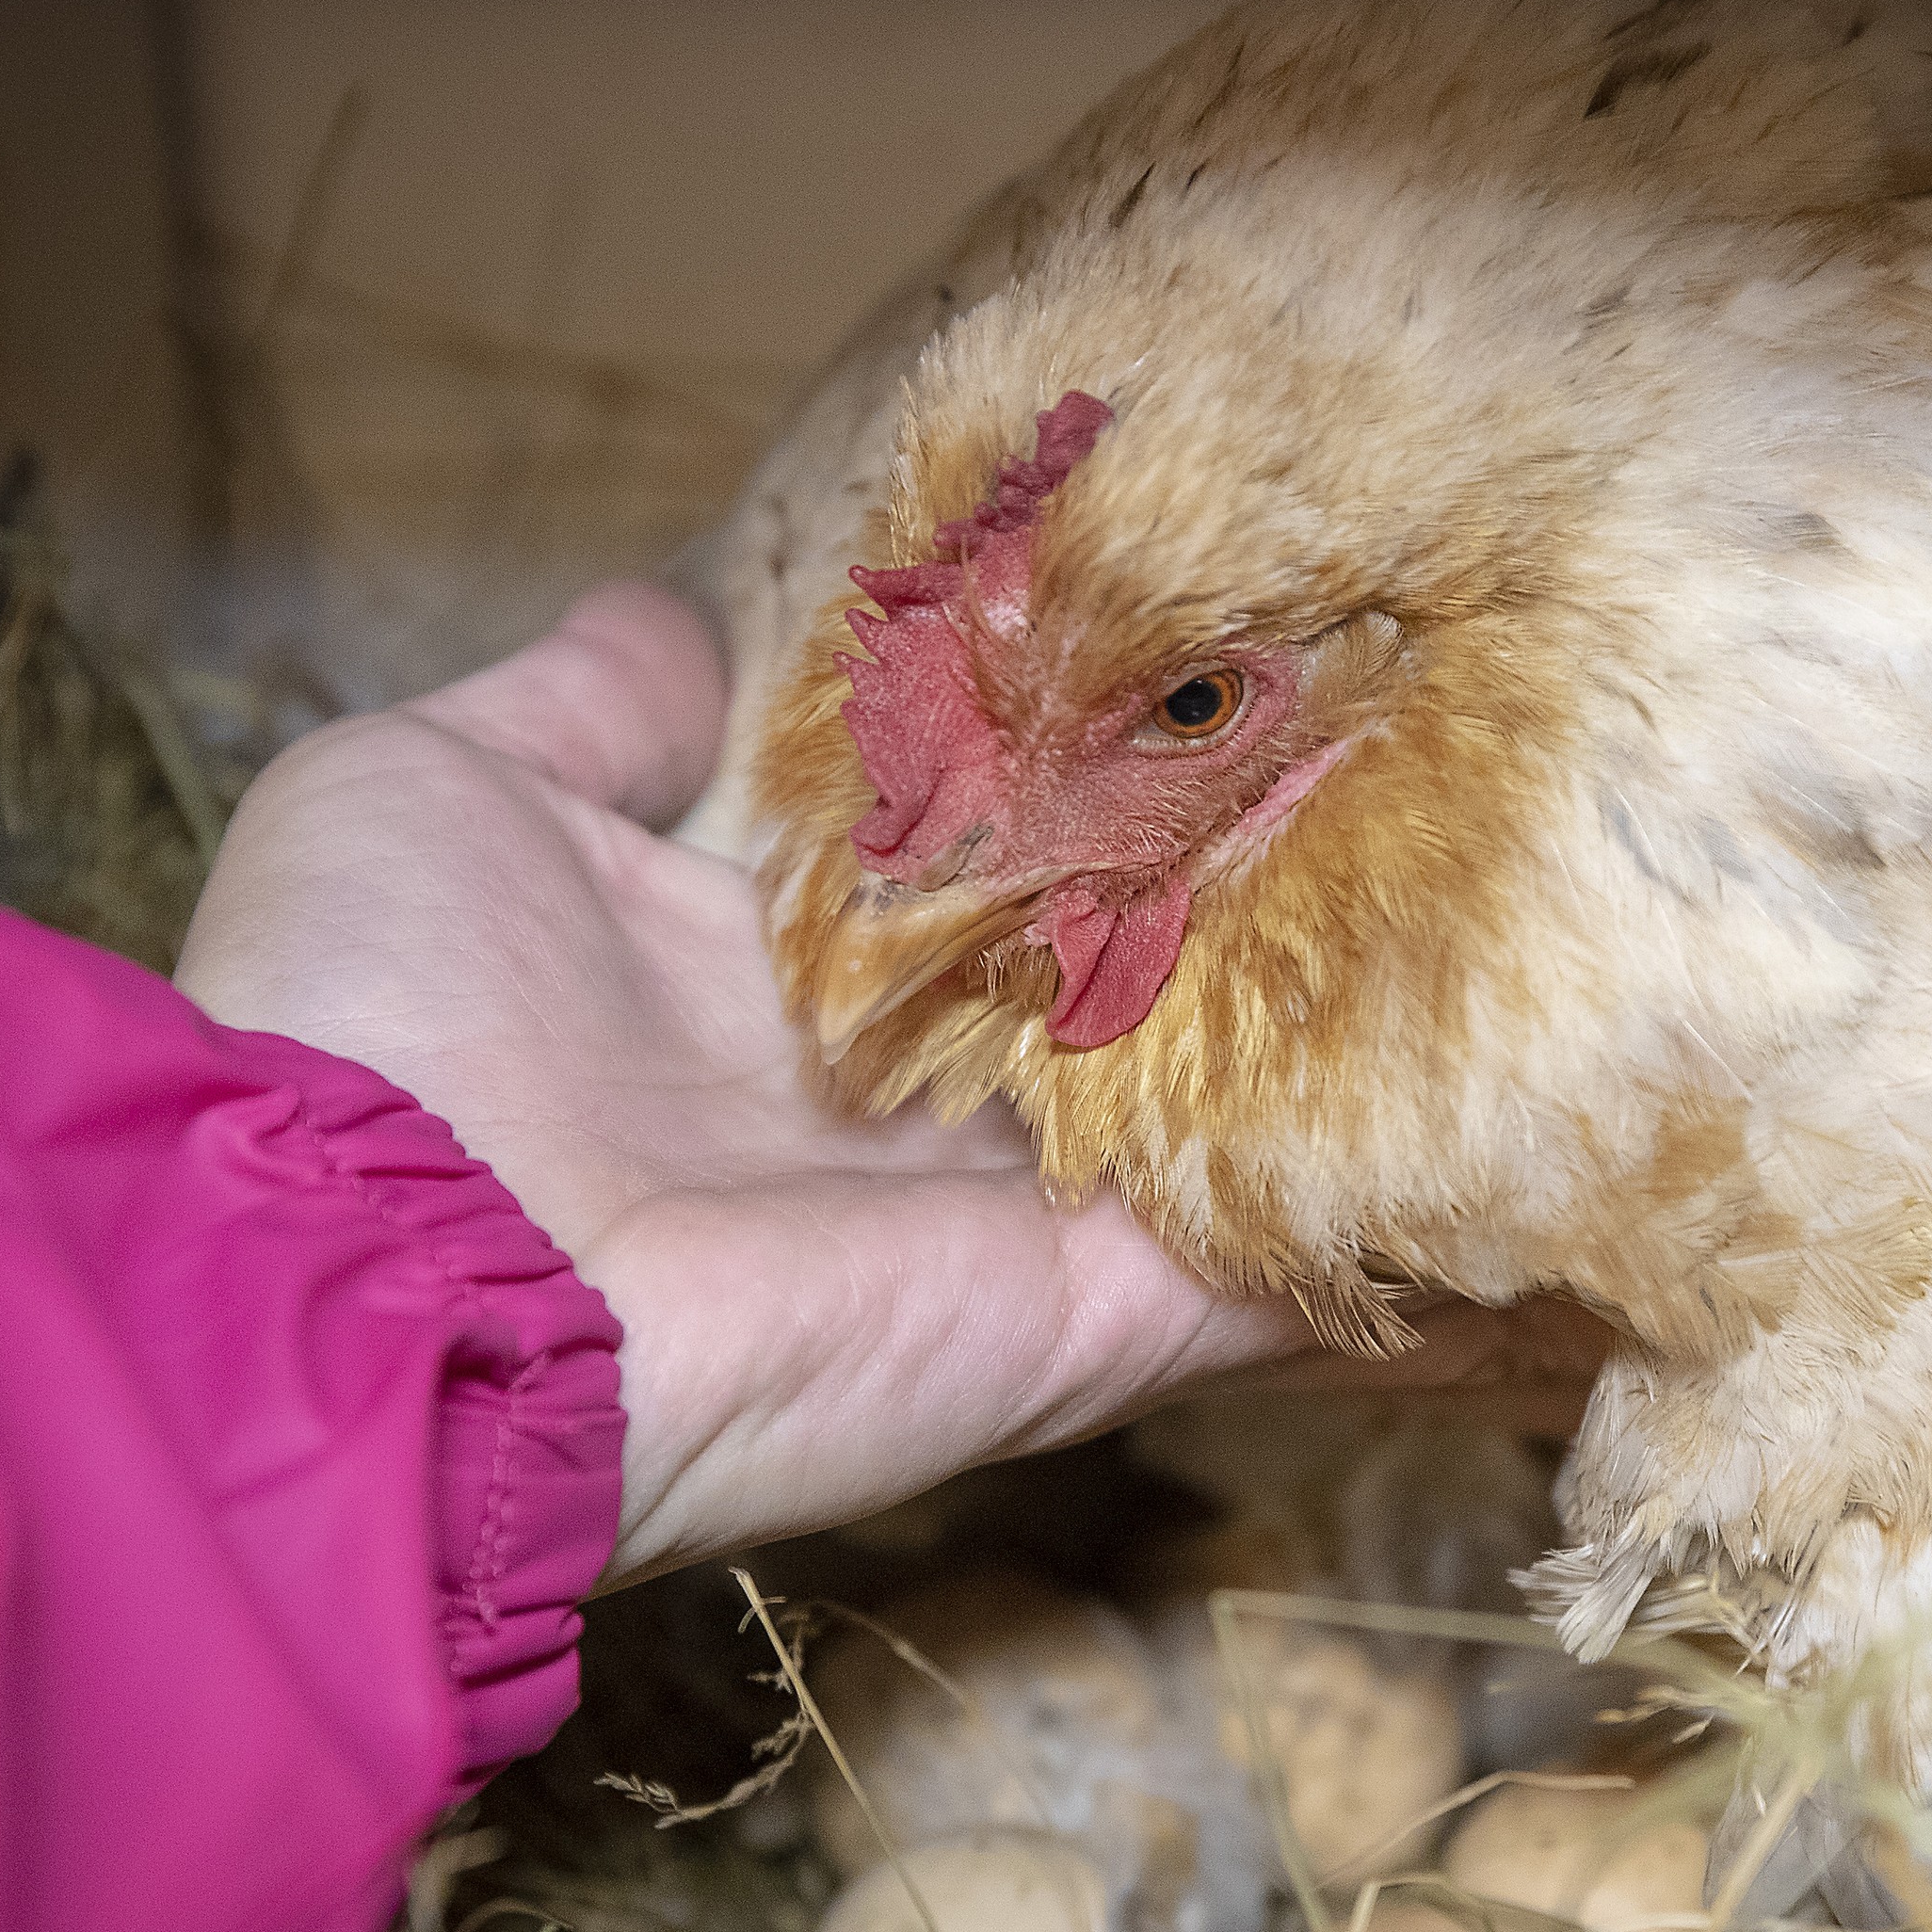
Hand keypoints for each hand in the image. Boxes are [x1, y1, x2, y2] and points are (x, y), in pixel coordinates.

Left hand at [176, 583, 1602, 1580]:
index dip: (1084, 764)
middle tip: (1422, 726)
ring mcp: (1012, 1220)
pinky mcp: (1093, 1315)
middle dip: (1257, 875)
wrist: (368, 1274)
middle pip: (1126, 982)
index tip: (1204, 637)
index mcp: (769, 981)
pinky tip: (1563, 1095)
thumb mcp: (441, 787)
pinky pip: (1288, 1262)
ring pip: (1236, 1107)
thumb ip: (591, 712)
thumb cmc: (374, 1015)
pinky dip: (1419, 1208)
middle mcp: (905, 1105)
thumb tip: (685, 616)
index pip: (972, 865)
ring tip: (1548, 872)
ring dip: (1370, 1015)